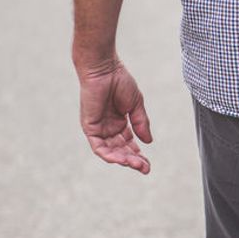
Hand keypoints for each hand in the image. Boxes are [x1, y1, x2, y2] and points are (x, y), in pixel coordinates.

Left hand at [77, 58, 152, 173]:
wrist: (104, 69)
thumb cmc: (119, 81)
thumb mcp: (136, 105)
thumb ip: (141, 123)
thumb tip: (149, 142)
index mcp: (119, 122)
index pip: (129, 144)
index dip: (138, 155)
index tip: (148, 164)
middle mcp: (108, 128)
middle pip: (121, 150)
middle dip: (133, 160)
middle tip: (145, 168)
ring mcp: (98, 128)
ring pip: (110, 151)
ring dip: (123, 160)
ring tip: (136, 165)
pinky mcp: (89, 127)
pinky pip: (98, 146)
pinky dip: (108, 154)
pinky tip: (121, 159)